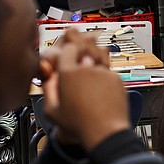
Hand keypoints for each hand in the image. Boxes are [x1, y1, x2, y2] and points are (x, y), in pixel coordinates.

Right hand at [40, 29, 129, 150]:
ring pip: (98, 50)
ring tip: (89, 40)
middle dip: (77, 37)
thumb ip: (48, 89)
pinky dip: (103, 61)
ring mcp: (103, 73)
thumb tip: (48, 76)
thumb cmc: (79, 125)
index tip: (65, 50)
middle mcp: (86, 69)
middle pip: (82, 44)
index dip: (66, 48)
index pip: (66, 49)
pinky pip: (108, 65)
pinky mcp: (116, 78)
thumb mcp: (52, 110)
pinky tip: (101, 58)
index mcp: (68, 74)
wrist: (105, 131)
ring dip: (92, 45)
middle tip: (73, 32)